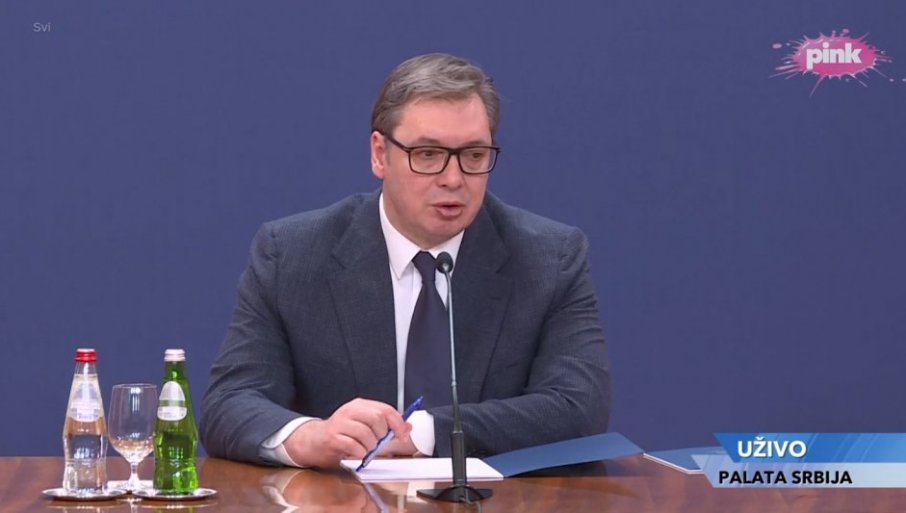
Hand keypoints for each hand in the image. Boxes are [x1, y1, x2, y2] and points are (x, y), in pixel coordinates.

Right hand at [283, 398, 410, 467]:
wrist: (313, 441)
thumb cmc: (340, 434)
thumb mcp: (364, 425)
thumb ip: (385, 426)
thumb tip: (407, 427)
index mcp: (360, 405)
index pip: (385, 409)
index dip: (398, 423)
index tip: (402, 434)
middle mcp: (350, 411)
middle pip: (377, 419)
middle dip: (382, 435)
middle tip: (378, 443)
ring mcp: (340, 423)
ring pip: (366, 434)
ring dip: (370, 447)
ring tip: (365, 449)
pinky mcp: (332, 437)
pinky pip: (354, 446)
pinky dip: (360, 453)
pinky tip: (356, 453)